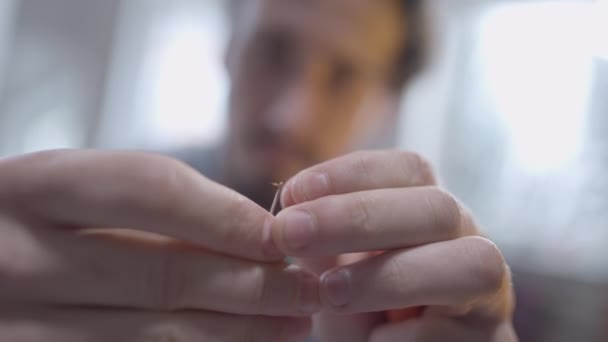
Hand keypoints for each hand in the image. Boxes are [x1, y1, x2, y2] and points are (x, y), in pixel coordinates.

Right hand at [0, 150, 317, 340]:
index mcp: (29, 188)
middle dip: (255, 285)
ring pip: (157, 337)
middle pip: (165, 273)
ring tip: (293, 324)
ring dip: (240, 332)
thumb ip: (142, 206)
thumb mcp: (63, 193)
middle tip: (311, 289)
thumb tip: (249, 232)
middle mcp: (17, 260)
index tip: (283, 238)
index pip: (154, 190)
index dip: (230, 216)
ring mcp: (19, 330)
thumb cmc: (23, 226)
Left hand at [272, 150, 516, 341]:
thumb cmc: (369, 305)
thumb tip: (287, 219)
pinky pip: (458, 332)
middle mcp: (468, 240)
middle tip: (292, 233)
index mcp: (430, 210)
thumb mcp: (339, 267)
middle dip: (358, 217)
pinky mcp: (487, 340)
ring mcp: (487, 293)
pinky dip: (408, 335)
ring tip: (329, 292)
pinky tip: (371, 338)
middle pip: (437, 208)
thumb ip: (322, 242)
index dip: (351, 174)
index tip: (293, 194)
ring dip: (390, 276)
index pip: (409, 169)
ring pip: (470, 265)